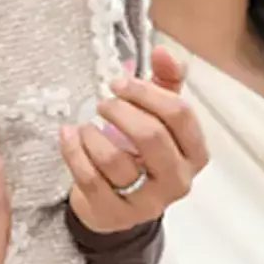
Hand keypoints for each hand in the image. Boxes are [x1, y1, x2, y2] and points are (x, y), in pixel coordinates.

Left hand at [63, 46, 206, 232]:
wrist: (117, 204)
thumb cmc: (140, 153)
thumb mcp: (158, 118)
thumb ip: (165, 83)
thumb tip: (163, 50)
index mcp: (195, 153)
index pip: (179, 115)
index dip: (147, 92)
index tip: (119, 83)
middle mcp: (178, 180)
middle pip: (151, 136)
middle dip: (121, 111)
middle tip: (103, 102)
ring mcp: (146, 202)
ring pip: (115, 160)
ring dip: (93, 134)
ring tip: (85, 125)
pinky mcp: (113, 213)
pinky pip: (89, 178)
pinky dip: (73, 151)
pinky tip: (69, 135)